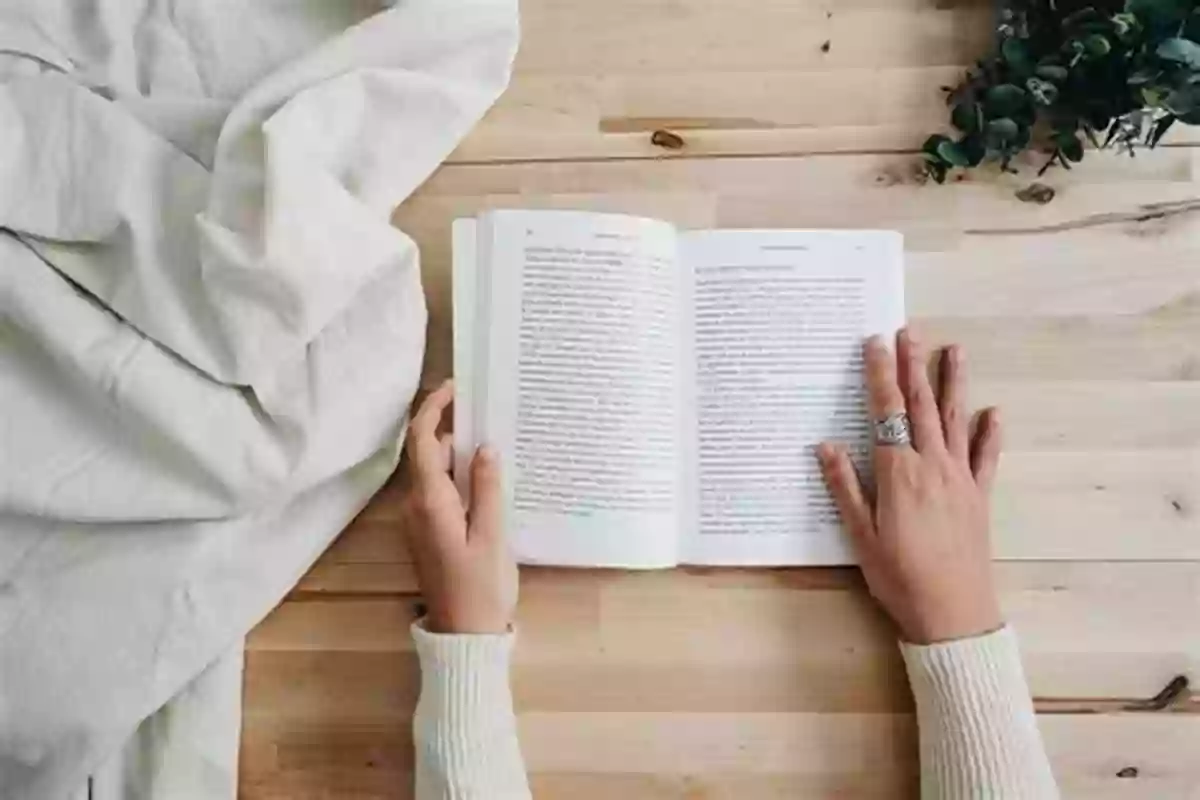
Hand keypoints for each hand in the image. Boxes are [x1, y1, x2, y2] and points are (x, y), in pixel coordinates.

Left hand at [403, 380, 516, 634]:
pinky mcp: (429, 532)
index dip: (434, 408)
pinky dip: (461, 479)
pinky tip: (490, 482)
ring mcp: (419, 520)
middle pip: (429, 454)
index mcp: (429, 501)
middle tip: (493, 416)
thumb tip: (484, 447)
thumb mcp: (492, 535)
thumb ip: (487, 487)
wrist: (464, 636)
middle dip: (456, 431)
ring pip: (436, 474)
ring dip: (461, 457)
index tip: (455, 387)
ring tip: (499, 446)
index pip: (422, 441)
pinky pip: (441, 493)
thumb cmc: (481, 588)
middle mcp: (416, 506)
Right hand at [818, 329, 1003, 644]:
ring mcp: (961, 480)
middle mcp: (933, 467)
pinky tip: (993, 413)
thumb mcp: (860, 536)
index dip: (879, 376)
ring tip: (954, 351)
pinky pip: (986, 458)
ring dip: (954, 383)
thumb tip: (826, 445)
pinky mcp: (979, 498)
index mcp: (899, 473)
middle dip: (914, 366)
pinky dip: (990, 433)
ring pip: (956, 421)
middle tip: (909, 331)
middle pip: (922, 406)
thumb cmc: (899, 578)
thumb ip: (844, 487)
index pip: (887, 413)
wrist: (953, 612)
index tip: (874, 343)